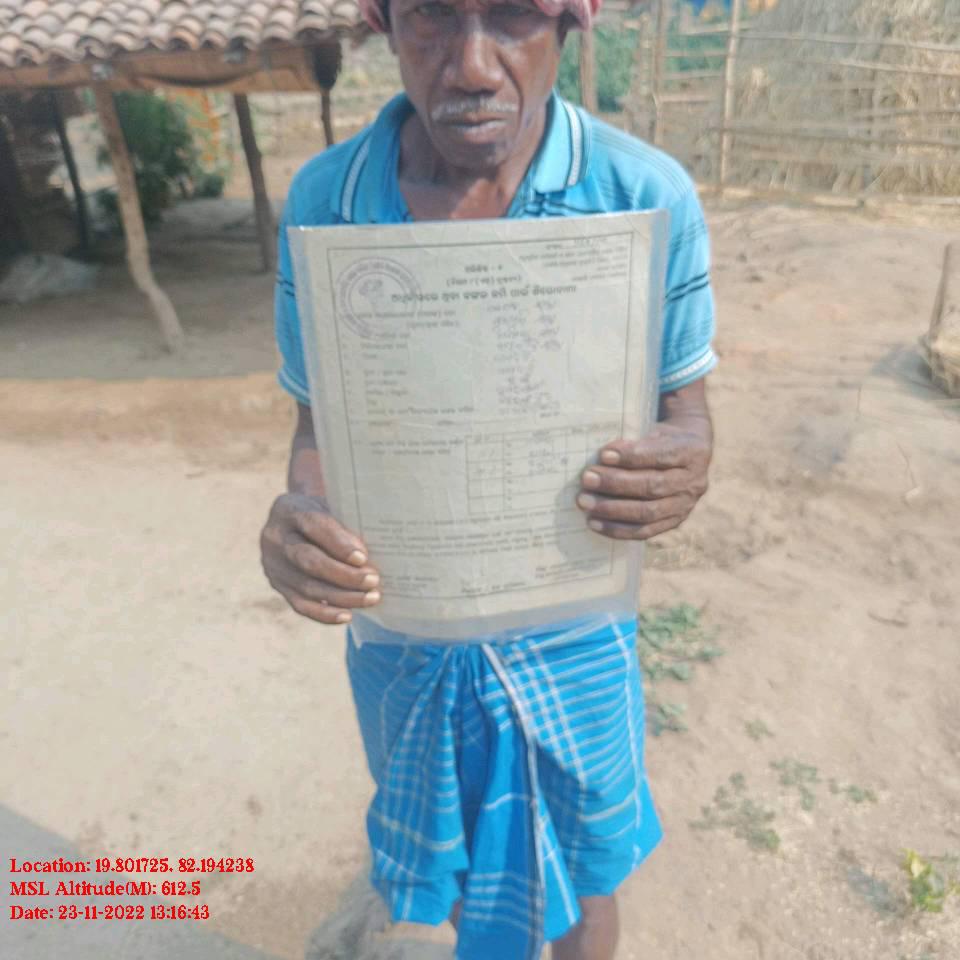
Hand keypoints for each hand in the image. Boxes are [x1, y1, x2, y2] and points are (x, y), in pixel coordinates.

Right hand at [260, 493, 381, 624]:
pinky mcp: (278, 585)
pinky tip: (348, 615)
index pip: (314, 525)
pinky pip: (300, 605)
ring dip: (342, 596)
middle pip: (309, 560)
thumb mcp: (333, 505)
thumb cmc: (326, 510)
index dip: (338, 543)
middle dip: (344, 574)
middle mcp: (275, 537)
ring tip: (371, 597)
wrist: (299, 517)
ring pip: (307, 586)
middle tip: (373, 580)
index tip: (363, 557)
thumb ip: (346, 524)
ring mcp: (273, 564)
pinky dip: (325, 613)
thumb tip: (367, 559)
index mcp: (289, 508)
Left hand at [577, 420, 711, 540]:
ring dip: (612, 509)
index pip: (661, 455)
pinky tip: (594, 523)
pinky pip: (645, 531)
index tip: (603, 455)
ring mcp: (686, 505)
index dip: (632, 456)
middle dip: (616, 484)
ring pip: (648, 512)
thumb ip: (634, 441)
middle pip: (653, 486)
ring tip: (585, 502)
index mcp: (693, 451)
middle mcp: (694, 481)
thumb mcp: (654, 429)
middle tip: (587, 479)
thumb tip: (605, 457)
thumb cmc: (662, 438)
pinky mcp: (674, 522)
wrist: (688, 453)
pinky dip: (617, 529)